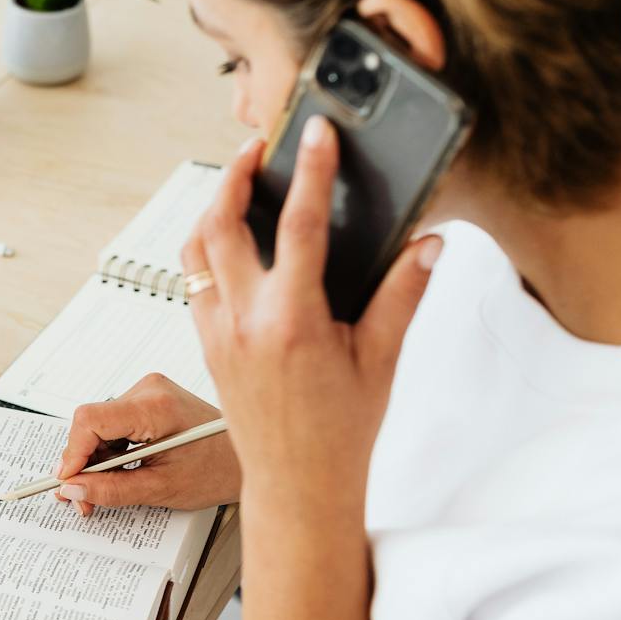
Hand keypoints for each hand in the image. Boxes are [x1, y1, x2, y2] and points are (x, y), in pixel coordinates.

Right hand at [54, 373, 239, 515]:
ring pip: (98, 426)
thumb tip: (74, 489)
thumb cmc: (219, 470)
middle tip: (83, 498)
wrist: (248, 458)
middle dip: (83, 463)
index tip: (67, 482)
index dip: (72, 454)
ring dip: (95, 459)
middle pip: (91, 423)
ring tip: (103, 489)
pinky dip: (108, 450)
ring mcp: (148, 392)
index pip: (90, 420)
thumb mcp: (162, 488)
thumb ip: (112, 490)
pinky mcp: (149, 400)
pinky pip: (112, 424)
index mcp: (156, 405)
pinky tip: (118, 471)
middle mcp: (149, 389)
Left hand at [183, 122, 439, 520]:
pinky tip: (230, 239)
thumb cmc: (340, 432)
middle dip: (233, 175)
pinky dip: (206, 249)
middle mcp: (244, 323)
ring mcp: (217, 334)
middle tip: (256, 148)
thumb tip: (427, 244)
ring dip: (210, 209)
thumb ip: (403, 296)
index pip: (299, 226)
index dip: (309, 170)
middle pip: (220, 224)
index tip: (315, 133)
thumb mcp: (382, 359)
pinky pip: (193, 282)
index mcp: (293, 322)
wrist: (297, 485)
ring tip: (237, 184)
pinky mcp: (205, 345)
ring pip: (194, 251)